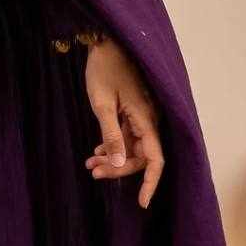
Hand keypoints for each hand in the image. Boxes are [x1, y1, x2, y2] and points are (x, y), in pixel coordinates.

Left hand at [83, 35, 163, 208]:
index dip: (150, 183)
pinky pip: (127, 135)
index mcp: (146, 119)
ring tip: (90, 164)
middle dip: (119, 168)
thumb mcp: (102, 104)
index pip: (155, 160)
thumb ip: (112, 134)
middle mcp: (149, 120)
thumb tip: (120, 163)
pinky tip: (97, 150)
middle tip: (93, 172)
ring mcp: (141, 115)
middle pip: (140, 156)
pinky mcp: (133, 111)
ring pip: (132, 146)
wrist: (105, 42)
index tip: (142, 203)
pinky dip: (113, 144)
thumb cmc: (104, 69)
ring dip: (114, 157)